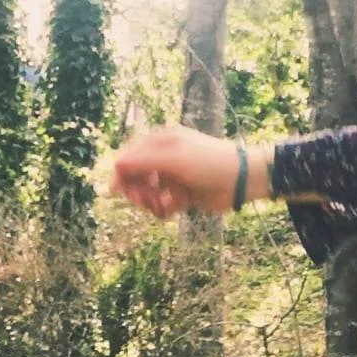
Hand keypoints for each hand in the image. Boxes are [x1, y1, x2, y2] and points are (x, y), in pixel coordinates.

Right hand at [106, 125, 245, 218]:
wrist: (241, 180)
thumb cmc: (209, 163)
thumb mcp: (173, 159)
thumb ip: (143, 162)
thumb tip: (115, 165)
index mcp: (159, 143)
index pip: (128, 158)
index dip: (121, 175)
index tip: (119, 191)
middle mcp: (163, 159)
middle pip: (134, 177)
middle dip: (135, 190)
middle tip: (144, 201)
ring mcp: (172, 178)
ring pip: (146, 193)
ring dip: (147, 202)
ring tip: (159, 207)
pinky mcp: (181, 196)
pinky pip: (161, 206)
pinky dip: (161, 211)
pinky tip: (168, 213)